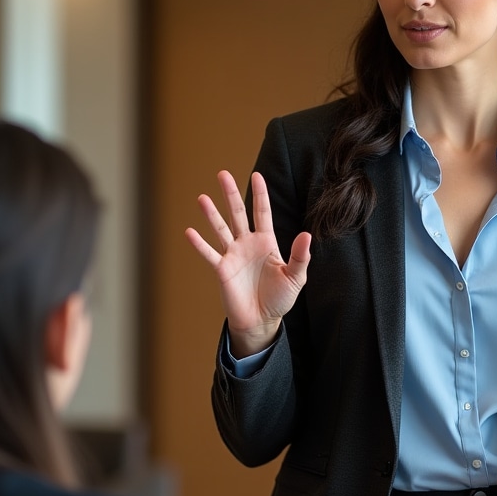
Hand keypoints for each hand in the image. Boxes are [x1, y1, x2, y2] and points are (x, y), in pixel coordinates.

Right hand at [185, 170, 310, 356]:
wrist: (261, 321)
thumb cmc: (279, 299)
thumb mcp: (296, 277)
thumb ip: (300, 256)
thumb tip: (306, 234)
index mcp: (266, 242)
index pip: (262, 212)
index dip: (260, 194)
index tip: (256, 175)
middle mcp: (247, 244)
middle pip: (238, 214)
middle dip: (230, 194)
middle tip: (223, 174)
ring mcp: (233, 255)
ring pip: (221, 229)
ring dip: (211, 214)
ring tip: (202, 197)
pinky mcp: (222, 270)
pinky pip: (209, 254)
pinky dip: (199, 244)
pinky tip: (190, 231)